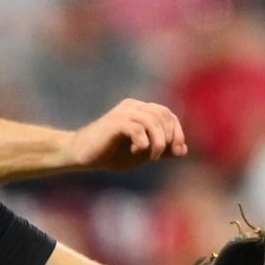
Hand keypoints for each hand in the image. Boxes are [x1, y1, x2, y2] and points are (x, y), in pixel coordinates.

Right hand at [64, 98, 188, 171]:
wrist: (81, 155)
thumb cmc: (111, 154)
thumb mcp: (142, 153)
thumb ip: (162, 150)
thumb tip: (183, 150)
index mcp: (140, 110)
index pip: (167, 114)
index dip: (177, 131)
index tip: (176, 150)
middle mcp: (133, 106)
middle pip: (163, 115)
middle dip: (169, 137)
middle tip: (162, 155)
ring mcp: (124, 112)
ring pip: (153, 121)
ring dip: (158, 142)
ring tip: (152, 157)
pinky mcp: (115, 122)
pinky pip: (138, 128)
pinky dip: (143, 142)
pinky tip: (137, 151)